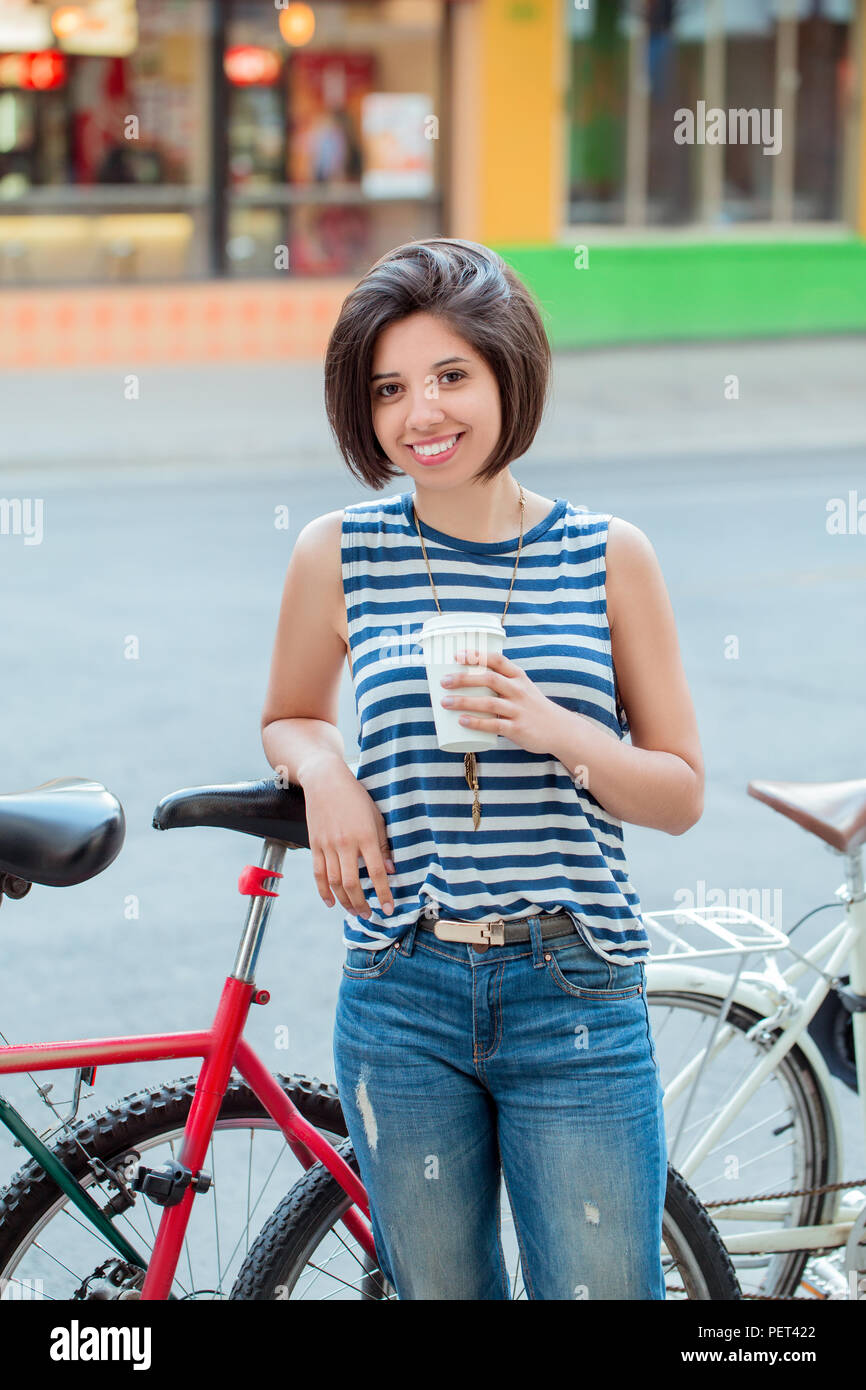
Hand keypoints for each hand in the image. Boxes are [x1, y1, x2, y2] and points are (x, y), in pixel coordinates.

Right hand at [300, 762, 395, 918]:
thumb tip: (390, 871)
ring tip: (355, 911)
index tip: (389, 908)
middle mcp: (345, 843)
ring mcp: (327, 845)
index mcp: (365, 836)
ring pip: (335, 882)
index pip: (376, 872)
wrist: (325, 780)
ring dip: (345, 901)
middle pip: (352, 883)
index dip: (384, 893)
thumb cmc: (356, 797)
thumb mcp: (376, 817)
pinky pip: (318, 874)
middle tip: (370, 915)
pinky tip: (331, 903)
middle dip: (362, 904)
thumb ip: (383, 845)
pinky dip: (323, 891)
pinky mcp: (315, 845)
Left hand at [438, 648, 565, 757]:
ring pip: (489, 703)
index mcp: (518, 676)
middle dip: (464, 679)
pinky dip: (477, 723)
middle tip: (443, 681)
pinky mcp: (517, 729)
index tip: (457, 656)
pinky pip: (494, 725)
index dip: (476, 656)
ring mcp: (518, 710)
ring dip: (465, 701)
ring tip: (445, 702)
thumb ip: (500, 683)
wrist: (559, 729)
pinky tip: (462, 721)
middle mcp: (519, 690)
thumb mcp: (522, 688)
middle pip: (489, 679)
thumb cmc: (533, 707)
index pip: (497, 660)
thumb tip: (466, 680)